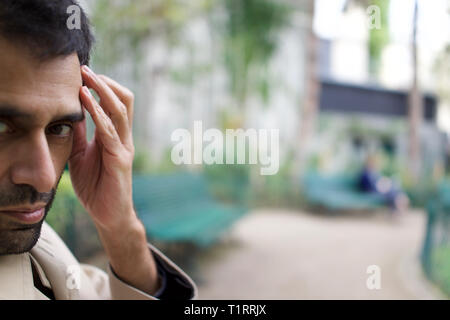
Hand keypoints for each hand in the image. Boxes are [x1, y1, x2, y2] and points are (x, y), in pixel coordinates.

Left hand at [69, 65, 135, 230]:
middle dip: (105, 82)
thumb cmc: (96, 186)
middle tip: (86, 69)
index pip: (115, 103)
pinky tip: (84, 101)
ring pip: (120, 110)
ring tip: (86, 77)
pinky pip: (109, 131)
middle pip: (124, 101)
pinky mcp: (120, 159)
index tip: (83, 73)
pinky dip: (97, 113)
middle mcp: (123, 138)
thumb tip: (69, 114)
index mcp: (115, 136)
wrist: (108, 214)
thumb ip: (79, 135)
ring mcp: (124, 147)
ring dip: (102, 91)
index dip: (102, 86)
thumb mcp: (80, 155)